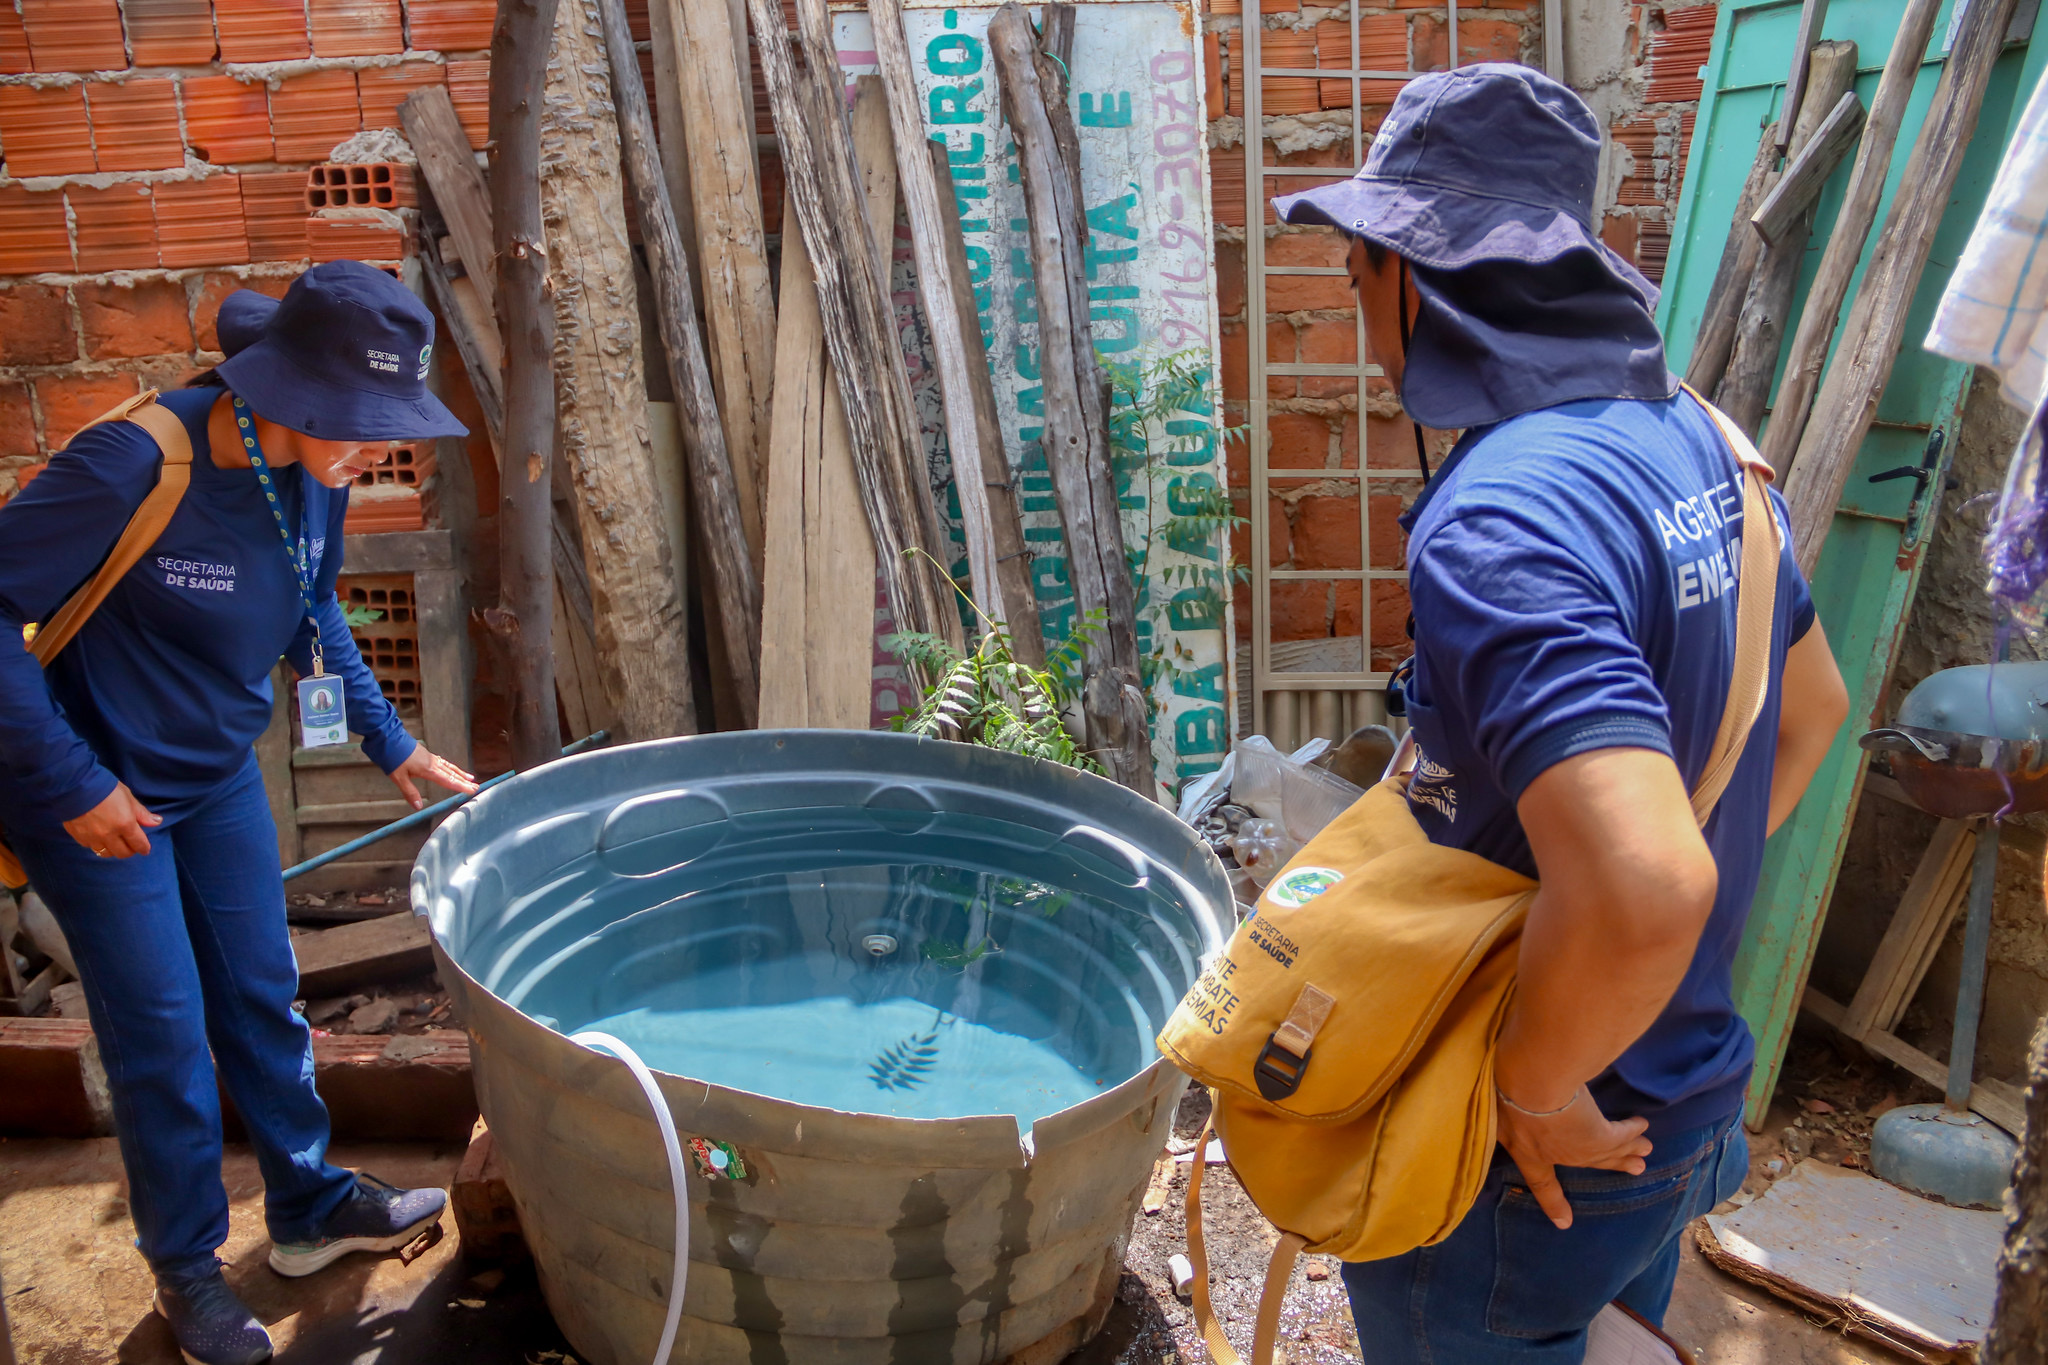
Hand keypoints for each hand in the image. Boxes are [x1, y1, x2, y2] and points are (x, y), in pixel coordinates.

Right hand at [63, 783, 160, 858]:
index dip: (144, 848)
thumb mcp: (128, 797)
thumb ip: (141, 813)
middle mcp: (109, 835)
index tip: (145, 849)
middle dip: (129, 850)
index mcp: (125, 824)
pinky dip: (97, 844)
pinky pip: (91, 847)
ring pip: (106, 853)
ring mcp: (93, 838)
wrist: (75, 786)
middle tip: (130, 844)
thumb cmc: (105, 788)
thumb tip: (156, 822)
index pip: (138, 844)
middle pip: (122, 853)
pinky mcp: (79, 837)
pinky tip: (98, 837)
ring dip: (113, 850)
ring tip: (115, 842)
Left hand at [388, 746, 478, 810]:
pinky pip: (442, 762)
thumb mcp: (399, 778)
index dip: (461, 786)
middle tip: (476, 786)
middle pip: (452, 773)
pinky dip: (449, 766)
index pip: (448, 780)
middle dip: (464, 781)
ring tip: (469, 777)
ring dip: (459, 773)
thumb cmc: (393, 758)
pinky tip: (449, 767)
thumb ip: (410, 792)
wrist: (388, 739)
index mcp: (428, 770)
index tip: (472, 790)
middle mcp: (432, 763)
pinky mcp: (425, 754)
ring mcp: (429, 758)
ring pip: (448, 766)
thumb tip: (419, 807)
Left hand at [1495, 1084, 1652, 1230]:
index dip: (1553, 1204)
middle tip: (1637, 1168)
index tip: (1564, 1223)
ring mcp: (1582, 1148)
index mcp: (1529, 1155)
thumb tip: (1495, 1109)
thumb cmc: (1506, 1097)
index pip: (1541, 1185)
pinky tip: (1641, 1125)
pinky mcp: (1601, 1135)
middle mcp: (1560, 1155)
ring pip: (1611, 1150)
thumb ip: (1500, 1117)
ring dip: (1629, 1149)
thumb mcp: (1494, 1114)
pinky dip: (1632, 1130)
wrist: (1532, 1087)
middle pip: (1591, 1163)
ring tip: (1645, 1150)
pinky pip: (1622, 1135)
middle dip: (1614, 1164)